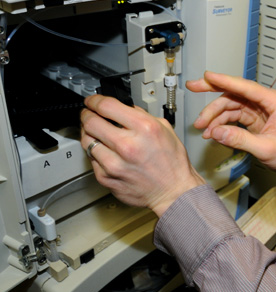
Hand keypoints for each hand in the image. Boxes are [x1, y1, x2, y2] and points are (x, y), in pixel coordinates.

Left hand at [80, 95, 205, 216]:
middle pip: (91, 122)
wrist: (173, 191)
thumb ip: (143, 116)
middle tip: (89, 114)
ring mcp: (114, 163)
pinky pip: (91, 159)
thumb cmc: (172, 163)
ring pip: (86, 140)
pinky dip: (96, 152)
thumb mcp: (166, 129)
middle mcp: (128, 145)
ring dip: (89, 133)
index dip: (95, 100)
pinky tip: (105, 151)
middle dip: (88, 114)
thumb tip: (125, 108)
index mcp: (144, 128)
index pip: (107, 107)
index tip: (93, 100)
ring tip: (96, 133)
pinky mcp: (106, 178)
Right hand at [187, 71, 275, 181]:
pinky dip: (221, 122)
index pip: (247, 87)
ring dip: (214, 114)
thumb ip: (240, 140)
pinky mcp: (253, 116)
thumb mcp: (265, 149)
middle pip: (236, 91)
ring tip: (202, 127)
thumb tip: (217, 132)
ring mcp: (259, 108)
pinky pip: (233, 114)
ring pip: (231, 103)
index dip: (226, 81)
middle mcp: (268, 101)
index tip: (208, 76)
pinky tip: (212, 131)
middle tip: (193, 87)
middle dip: (213, 91)